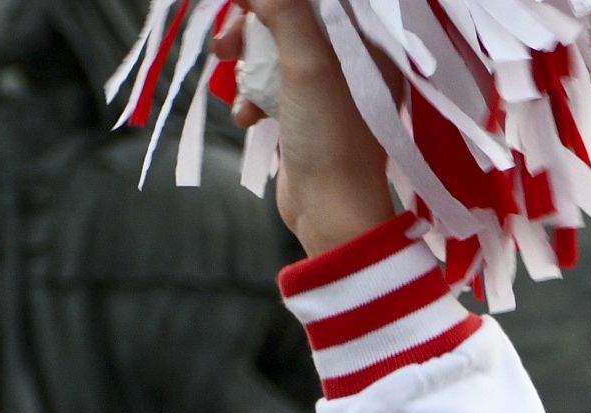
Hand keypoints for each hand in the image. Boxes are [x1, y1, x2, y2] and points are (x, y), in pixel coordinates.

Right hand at [223, 0, 397, 255]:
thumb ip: (284, 11)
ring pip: (273, 55)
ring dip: (246, 66)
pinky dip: (253, 99)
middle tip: (224, 44)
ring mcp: (326, 92)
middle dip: (251, 30)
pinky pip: (270, 90)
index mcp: (366, 46)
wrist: (331, 214)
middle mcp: (350, 64)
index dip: (276, 2)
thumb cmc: (330, 139)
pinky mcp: (305, 117)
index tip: (243, 5)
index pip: (319, 3)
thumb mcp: (307, 64)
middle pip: (289, 23)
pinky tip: (249, 120)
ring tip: (232, 81)